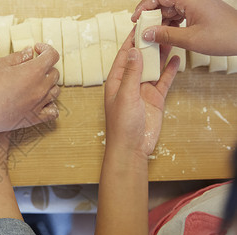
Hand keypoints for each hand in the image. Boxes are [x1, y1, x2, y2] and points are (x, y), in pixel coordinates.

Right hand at [0, 40, 59, 136]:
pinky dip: (51, 105)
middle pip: (55, 73)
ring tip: (35, 83)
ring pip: (55, 91)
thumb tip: (29, 52)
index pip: (52, 55)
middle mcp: (41, 87)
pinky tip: (42, 102)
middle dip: (45, 66)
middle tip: (32, 66)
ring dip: (48, 84)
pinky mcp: (35, 118)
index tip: (36, 49)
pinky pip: (53, 112)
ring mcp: (40, 104)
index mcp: (34, 71)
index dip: (45, 49)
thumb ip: (17, 57)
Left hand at [104, 28, 179, 158]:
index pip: (124, 57)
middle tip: (157, 31)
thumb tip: (134, 52)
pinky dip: (169, 71)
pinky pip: (163, 81)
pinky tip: (175, 60)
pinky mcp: (155, 99)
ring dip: (159, 56)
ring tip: (168, 40)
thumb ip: (132, 74)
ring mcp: (143, 92)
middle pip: (139, 61)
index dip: (131, 43)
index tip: (139, 29)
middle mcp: (129, 85)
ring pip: (152, 69)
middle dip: (147, 46)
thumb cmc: (122, 126)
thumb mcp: (126, 96)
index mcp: (116, 83)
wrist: (132, 148)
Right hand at [132, 0, 236, 55]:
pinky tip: (165, 34)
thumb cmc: (225, 35)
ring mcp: (195, 4)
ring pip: (169, 9)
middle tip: (141, 27)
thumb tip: (147, 33)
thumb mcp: (190, 39)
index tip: (137, 18)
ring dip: (160, 21)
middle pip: (163, 2)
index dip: (145, 6)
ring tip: (152, 34)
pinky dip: (169, 24)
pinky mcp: (198, 11)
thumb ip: (165, 35)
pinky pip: (178, 14)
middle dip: (150, 14)